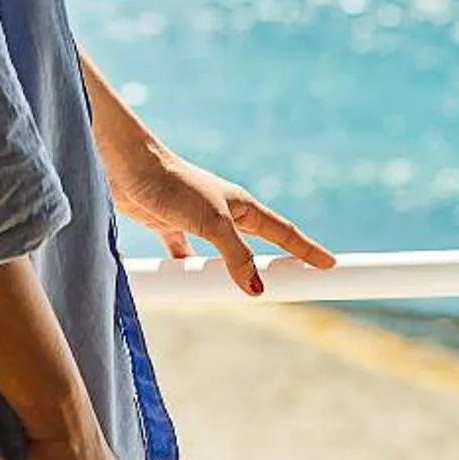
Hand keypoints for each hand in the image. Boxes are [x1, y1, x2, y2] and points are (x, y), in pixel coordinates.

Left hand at [108, 146, 335, 296]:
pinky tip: (189, 282)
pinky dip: (190, 269)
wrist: (128, 166)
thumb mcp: (213, 223)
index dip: (307, 249)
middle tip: (295, 286)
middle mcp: (224, 213)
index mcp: (243, 205)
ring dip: (233, 271)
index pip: (284, 232)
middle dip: (276, 264)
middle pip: (258, 244)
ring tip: (245, 293)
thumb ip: (237, 256)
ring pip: (224, 253)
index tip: (330, 264)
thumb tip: (259, 289)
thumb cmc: (173, 184)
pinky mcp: (170, 227)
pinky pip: (186, 256)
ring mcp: (197, 220)